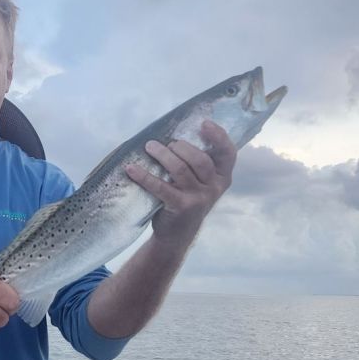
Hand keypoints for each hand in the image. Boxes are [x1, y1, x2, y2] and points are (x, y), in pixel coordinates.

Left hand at [124, 120, 236, 245]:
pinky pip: (160, 187)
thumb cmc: (186, 200)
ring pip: (180, 169)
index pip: (227, 153)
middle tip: (166, 143)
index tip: (204, 123)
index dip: (218, 136)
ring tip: (149, 147)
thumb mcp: (199, 183)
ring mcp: (199, 198)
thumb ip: (196, 163)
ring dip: (163, 155)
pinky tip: (131, 169)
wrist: (177, 235)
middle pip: (200, 159)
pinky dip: (144, 176)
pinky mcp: (181, 207)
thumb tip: (173, 134)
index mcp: (222, 177)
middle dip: (181, 147)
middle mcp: (214, 187)